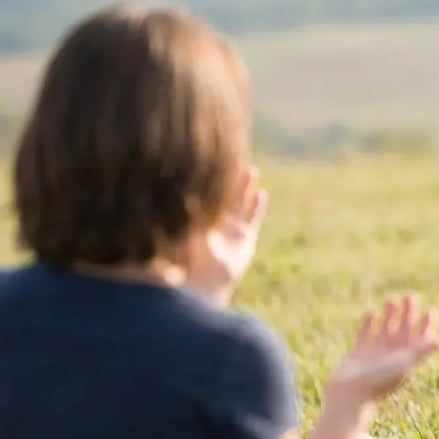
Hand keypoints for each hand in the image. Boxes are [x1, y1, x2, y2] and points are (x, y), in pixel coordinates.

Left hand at [185, 165, 265, 305]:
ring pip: (240, 203)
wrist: (205, 281)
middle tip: (234, 158)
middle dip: (229, 178)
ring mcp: (232, 230)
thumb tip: (175, 184)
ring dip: (245, 188)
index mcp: (198, 218)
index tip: (211, 157)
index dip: (210, 177)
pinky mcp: (246, 239)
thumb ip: (184, 208)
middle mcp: (215, 222)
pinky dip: (257, 207)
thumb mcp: (185, 227)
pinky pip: (254, 219)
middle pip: (224, 194)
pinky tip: (262, 194)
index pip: (205, 192)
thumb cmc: (188, 256)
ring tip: (251, 171)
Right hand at [326, 293, 438, 404]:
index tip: (431, 310)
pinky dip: (369, 323)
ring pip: (385, 329)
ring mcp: (375, 354)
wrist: (350, 395)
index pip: (420, 339)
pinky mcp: (358, 353)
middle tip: (411, 295)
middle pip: (404, 330)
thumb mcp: (403, 363)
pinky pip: (365, 334)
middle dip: (408, 313)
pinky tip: (372, 312)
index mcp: (406, 359)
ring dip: (389, 314)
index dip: (427, 326)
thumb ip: (421, 350)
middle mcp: (392, 356)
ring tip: (392, 298)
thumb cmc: (379, 380)